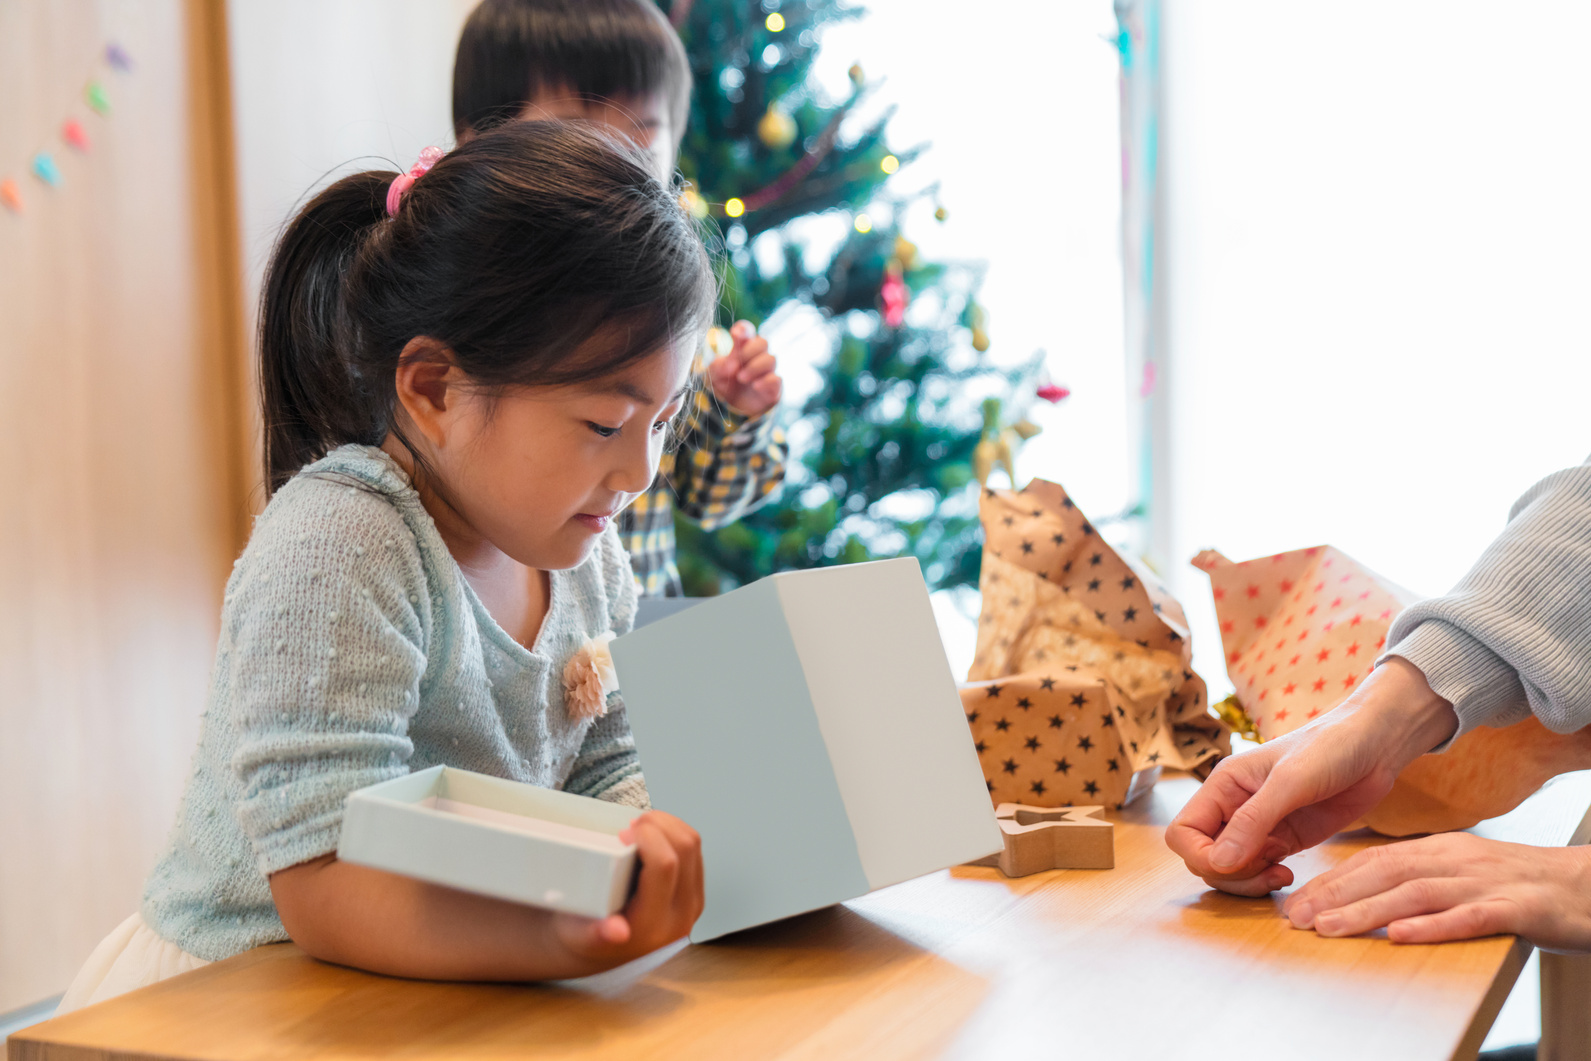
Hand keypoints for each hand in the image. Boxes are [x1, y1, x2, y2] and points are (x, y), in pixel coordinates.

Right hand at [553, 811, 703, 962]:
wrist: (604, 951)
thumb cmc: (586, 935)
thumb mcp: (579, 936)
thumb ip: (596, 934)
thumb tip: (616, 932)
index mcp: (651, 927)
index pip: (664, 866)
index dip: (647, 837)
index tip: (624, 833)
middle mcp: (679, 918)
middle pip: (685, 849)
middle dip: (659, 825)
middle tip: (632, 825)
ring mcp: (692, 906)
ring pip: (693, 846)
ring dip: (668, 825)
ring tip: (640, 827)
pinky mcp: (695, 894)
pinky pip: (694, 851)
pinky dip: (674, 834)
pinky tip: (652, 836)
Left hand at [706, 320, 781, 417]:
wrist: (734, 406)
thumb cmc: (726, 382)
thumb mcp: (716, 373)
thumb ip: (719, 366)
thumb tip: (731, 365)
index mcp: (742, 346)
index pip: (746, 331)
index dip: (743, 330)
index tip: (735, 334)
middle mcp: (758, 355)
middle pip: (763, 342)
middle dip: (749, 351)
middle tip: (736, 364)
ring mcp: (767, 370)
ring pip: (771, 359)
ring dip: (755, 367)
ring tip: (741, 378)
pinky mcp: (774, 386)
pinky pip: (776, 378)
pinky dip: (765, 381)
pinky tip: (755, 386)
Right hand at [1165, 658, 1458, 895]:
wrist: (1376, 747)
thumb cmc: (1330, 748)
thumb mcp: (1290, 782)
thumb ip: (1252, 822)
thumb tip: (1218, 863)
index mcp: (1223, 785)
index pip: (1183, 832)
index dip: (1200, 856)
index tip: (1235, 863)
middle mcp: (1233, 806)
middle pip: (1202, 856)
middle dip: (1228, 873)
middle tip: (1267, 870)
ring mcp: (1258, 826)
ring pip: (1228, 869)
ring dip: (1247, 881)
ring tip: (1281, 874)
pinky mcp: (1283, 840)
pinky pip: (1257, 870)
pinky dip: (1265, 880)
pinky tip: (1289, 872)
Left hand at [1282, 832, 1590, 951]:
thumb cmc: (1522, 886)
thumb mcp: (1464, 873)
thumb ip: (1422, 877)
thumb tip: (1368, 894)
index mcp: (1441, 850)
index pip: (1375, 861)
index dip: (1333, 880)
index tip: (1296, 901)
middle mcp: (1457, 860)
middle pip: (1385, 873)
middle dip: (1336, 895)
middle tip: (1296, 917)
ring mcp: (1487, 882)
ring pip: (1416, 893)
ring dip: (1367, 910)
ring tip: (1329, 927)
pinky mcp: (1518, 908)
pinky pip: (1469, 917)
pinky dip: (1432, 926)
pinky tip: (1400, 936)